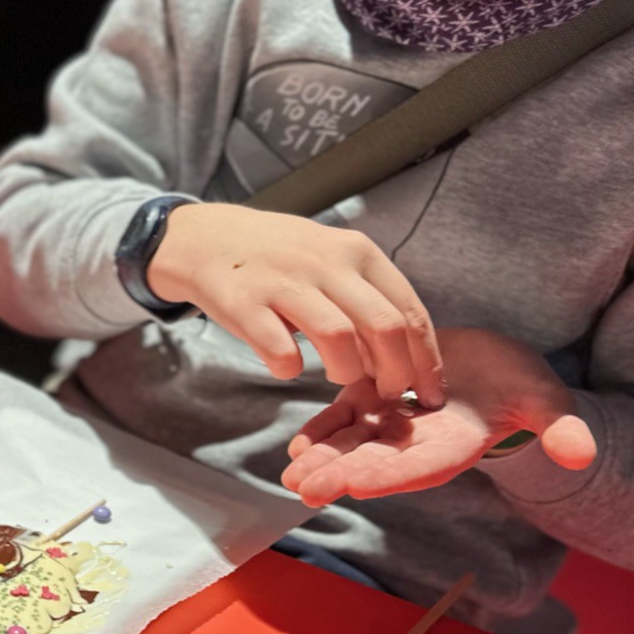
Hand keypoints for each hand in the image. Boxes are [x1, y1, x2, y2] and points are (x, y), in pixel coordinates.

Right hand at [147, 203, 443, 404]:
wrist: (204, 237)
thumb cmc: (278, 257)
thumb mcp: (330, 258)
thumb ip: (366, 298)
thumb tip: (402, 357)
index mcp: (356, 252)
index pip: (409, 310)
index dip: (426, 359)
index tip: (429, 393)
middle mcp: (325, 262)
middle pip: (384, 326)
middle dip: (395, 373)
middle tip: (387, 395)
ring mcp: (283, 281)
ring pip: (338, 337)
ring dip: (346, 371)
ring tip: (337, 377)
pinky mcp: (242, 303)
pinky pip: (279, 349)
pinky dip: (288, 368)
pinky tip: (285, 366)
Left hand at [280, 326, 596, 506]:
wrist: (495, 366)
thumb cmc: (524, 386)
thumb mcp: (547, 402)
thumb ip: (561, 427)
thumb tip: (580, 454)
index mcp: (454, 447)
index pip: (420, 466)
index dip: (390, 474)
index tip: (358, 484)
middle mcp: (419, 443)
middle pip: (377, 462)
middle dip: (340, 474)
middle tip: (304, 487)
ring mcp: (394, 423)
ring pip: (353, 444)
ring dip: (322, 459)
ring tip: (291, 473)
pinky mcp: (377, 398)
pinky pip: (346, 418)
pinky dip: (323, 430)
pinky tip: (296, 446)